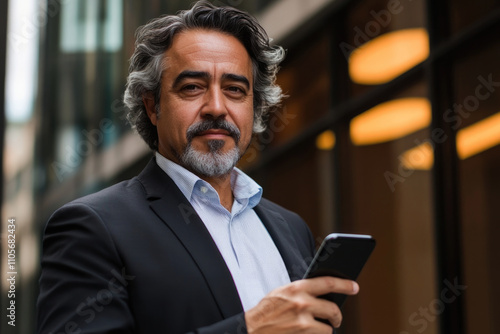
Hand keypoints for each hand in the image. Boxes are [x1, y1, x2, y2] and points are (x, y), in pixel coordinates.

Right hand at [244, 277, 358, 333]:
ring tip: (315, 330)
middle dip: (337, 316)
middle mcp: (302, 303)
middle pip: (333, 309)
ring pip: (328, 328)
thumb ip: (300, 292)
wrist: (252, 330)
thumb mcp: (282, 294)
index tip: (354, 287)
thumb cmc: (266, 312)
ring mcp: (303, 322)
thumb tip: (322, 293)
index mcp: (297, 288)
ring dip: (325, 330)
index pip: (328, 282)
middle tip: (336, 319)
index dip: (344, 284)